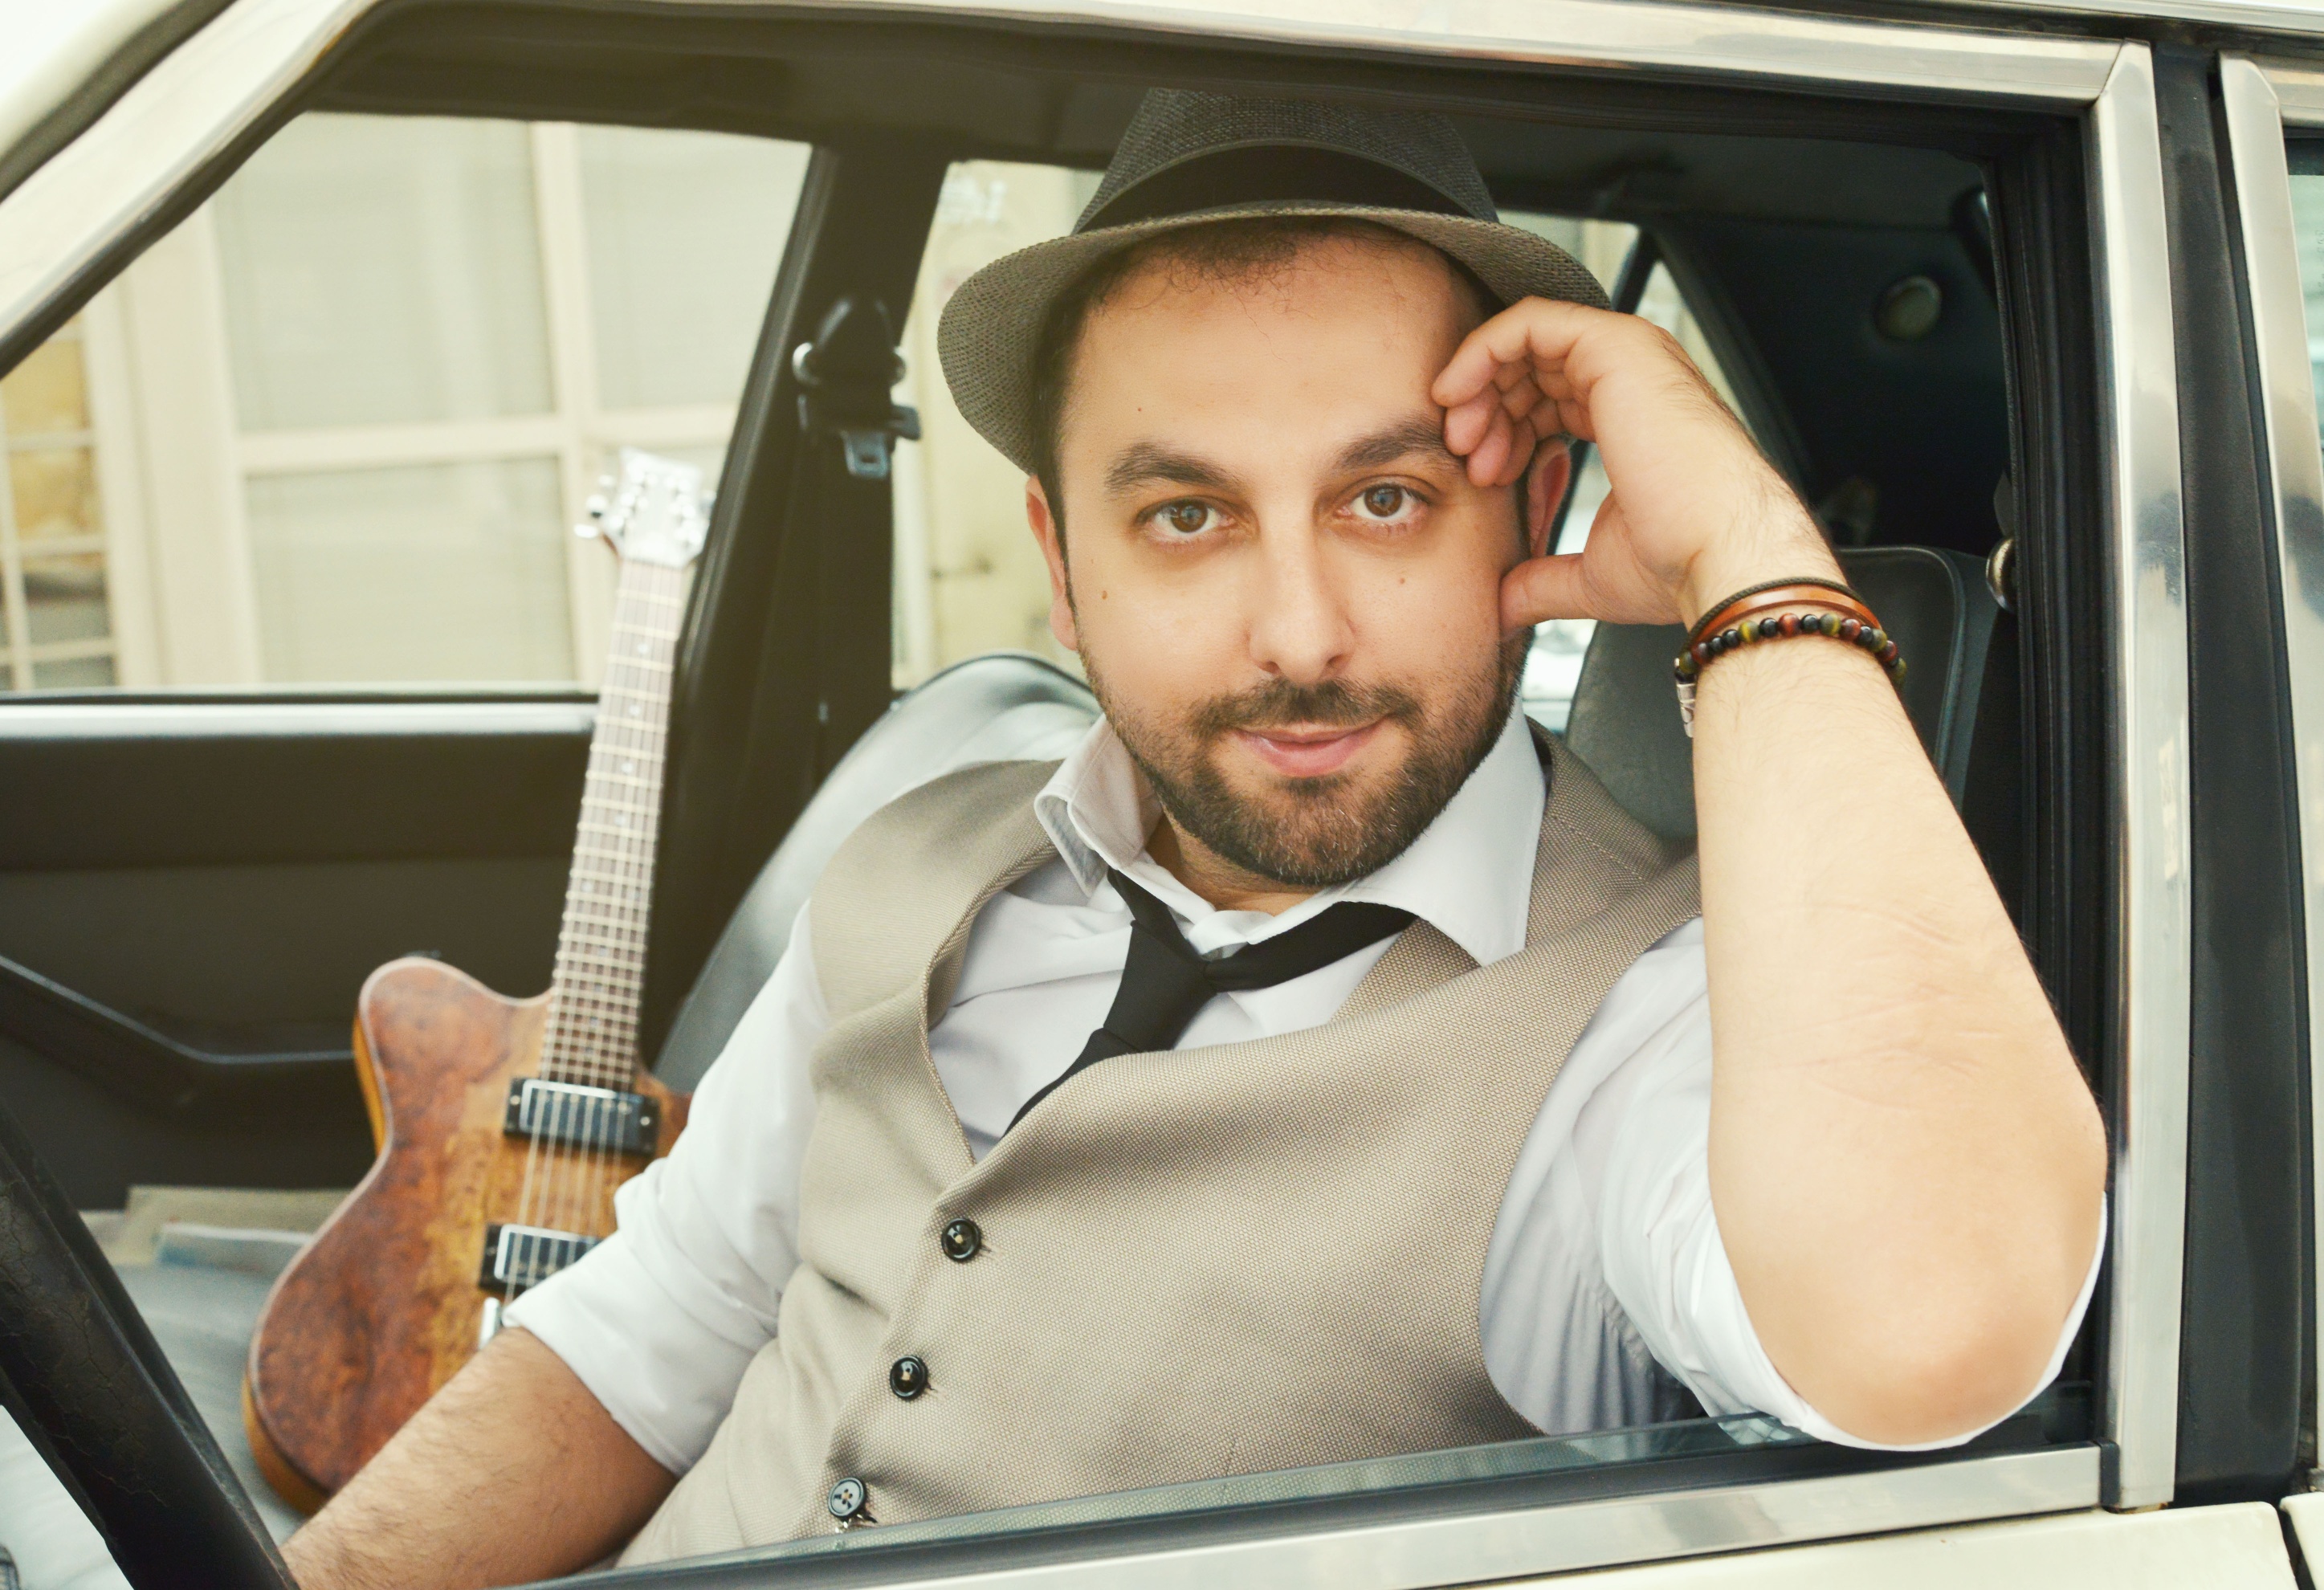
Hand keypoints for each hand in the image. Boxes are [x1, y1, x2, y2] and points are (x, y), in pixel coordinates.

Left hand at [1432, 297, 1837, 630]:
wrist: (1719, 554)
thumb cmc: (1679, 562)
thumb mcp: (1591, 574)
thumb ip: (1540, 581)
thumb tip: (1502, 610)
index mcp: (1628, 418)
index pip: (1548, 400)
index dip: (1504, 431)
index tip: (1482, 477)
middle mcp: (1629, 380)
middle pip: (1531, 369)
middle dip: (1485, 409)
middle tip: (1465, 456)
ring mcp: (1625, 358)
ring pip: (1525, 342)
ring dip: (1478, 386)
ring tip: (1465, 441)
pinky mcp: (1614, 345)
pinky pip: (1528, 320)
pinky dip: (1482, 350)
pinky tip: (1456, 393)